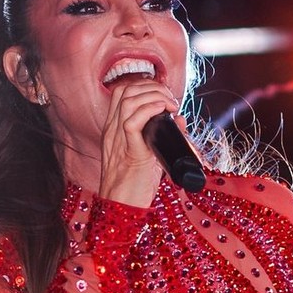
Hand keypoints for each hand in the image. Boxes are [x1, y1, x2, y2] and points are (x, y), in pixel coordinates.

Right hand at [98, 77, 181, 207]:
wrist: (122, 207)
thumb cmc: (135, 185)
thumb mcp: (148, 155)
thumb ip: (161, 135)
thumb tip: (179, 118)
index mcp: (113, 130)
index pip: (122, 92)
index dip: (144, 85)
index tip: (164, 95)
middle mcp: (112, 130)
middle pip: (126, 89)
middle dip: (152, 87)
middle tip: (170, 100)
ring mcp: (117, 140)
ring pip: (129, 99)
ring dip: (154, 95)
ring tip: (170, 105)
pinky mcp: (128, 151)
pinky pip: (132, 120)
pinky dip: (150, 109)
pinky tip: (164, 111)